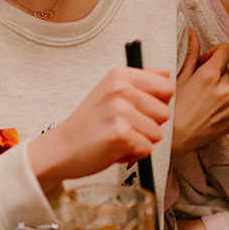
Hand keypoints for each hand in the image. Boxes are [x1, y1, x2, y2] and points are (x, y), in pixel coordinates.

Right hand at [28, 66, 173, 191]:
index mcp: (121, 75)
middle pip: (165, 113)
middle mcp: (121, 89)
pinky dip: (133, 154)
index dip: (159, 103)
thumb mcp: (111, 91)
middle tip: (124, 126)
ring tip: (118, 137)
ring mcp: (120, 111)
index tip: (139, 109)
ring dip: (141, 141)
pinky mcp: (120, 133)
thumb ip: (140, 82)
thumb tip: (167, 76)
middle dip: (149, 125)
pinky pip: (147, 149)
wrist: (61, 148)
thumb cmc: (90, 123)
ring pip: (157, 133)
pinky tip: (114, 148)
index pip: (167, 87)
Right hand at [172, 29, 228, 158]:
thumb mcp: (178, 78)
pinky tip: (204, 113)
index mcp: (211, 76)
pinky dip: (220, 107)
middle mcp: (225, 89)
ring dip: (217, 92)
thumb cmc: (172, 109)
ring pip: (227, 90)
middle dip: (213, 75)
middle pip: (225, 71)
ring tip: (198, 103)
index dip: (215, 53)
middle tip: (195, 86)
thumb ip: (190, 54)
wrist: (174, 141)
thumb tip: (193, 33)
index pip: (227, 50)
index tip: (204, 61)